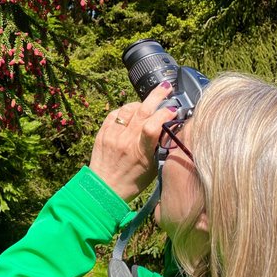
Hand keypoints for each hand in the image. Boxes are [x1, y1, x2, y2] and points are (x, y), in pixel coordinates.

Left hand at [89, 82, 176, 201]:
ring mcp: (112, 135)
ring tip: (148, 103)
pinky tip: (131, 112)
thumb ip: (160, 147)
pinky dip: (125, 110)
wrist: (104, 188)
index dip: (165, 114)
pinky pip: (115, 114)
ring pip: (128, 109)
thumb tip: (169, 127)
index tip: (174, 110)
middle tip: (166, 88)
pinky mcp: (102, 133)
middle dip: (156, 96)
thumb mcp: (153, 167)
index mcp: (140, 152)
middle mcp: (125, 141)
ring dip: (140, 103)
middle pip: (142, 111)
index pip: (153, 126)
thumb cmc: (132, 181)